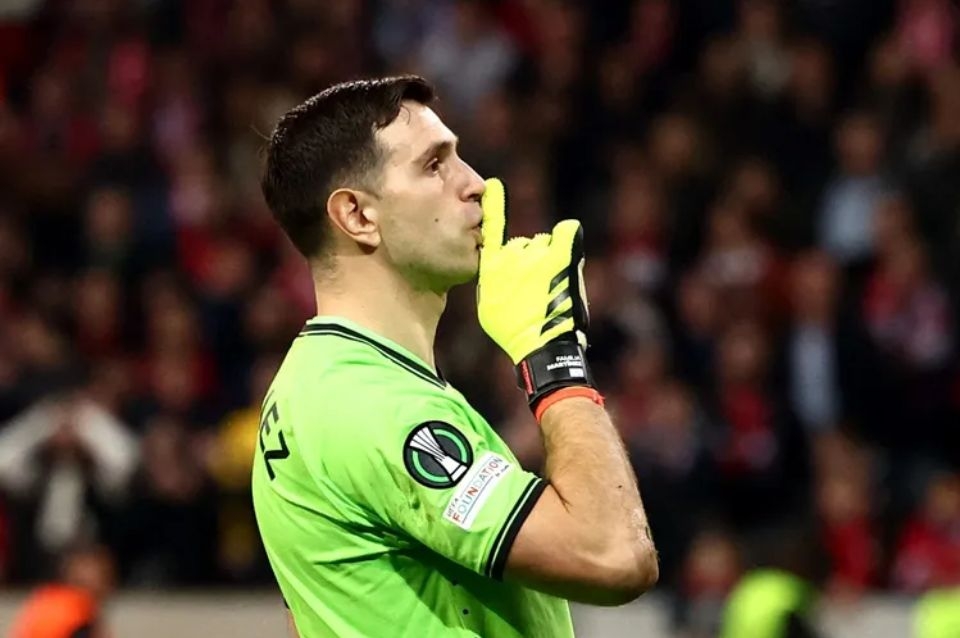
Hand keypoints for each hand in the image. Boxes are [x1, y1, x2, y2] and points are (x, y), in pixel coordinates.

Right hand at [477, 178, 594, 407]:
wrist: (539, 347)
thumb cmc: (513, 332)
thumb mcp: (488, 307)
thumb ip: (492, 280)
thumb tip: (501, 268)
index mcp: (490, 266)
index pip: (492, 228)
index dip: (495, 206)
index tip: (495, 186)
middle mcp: (511, 255)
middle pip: (525, 244)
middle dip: (531, 260)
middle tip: (537, 289)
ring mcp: (536, 255)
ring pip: (545, 245)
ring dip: (549, 259)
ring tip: (552, 288)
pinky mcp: (559, 258)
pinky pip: (567, 232)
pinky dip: (568, 237)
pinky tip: (568, 244)